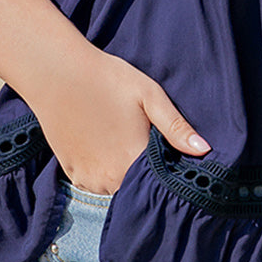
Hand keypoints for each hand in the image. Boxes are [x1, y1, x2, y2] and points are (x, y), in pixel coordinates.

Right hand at [33, 49, 209, 195]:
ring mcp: (88, 179)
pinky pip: (95, 183)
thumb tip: (205, 150)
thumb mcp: (149, 96)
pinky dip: (103, 172)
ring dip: (123, 174)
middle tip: (145, 143)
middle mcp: (110, 178)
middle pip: (138, 188)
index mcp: (134, 160)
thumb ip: (176, 128)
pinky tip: (104, 146)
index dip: (168, 173)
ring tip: (122, 142)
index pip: (161, 184)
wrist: (57, 73)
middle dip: (146, 174)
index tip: (172, 158)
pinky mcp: (70, 173)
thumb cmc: (107, 79)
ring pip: (117, 188)